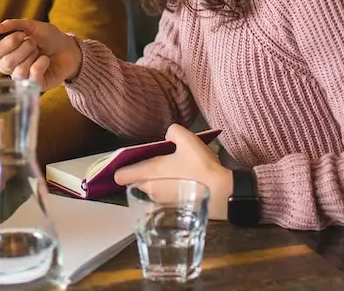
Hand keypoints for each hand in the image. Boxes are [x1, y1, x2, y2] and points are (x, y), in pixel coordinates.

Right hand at [0, 19, 82, 88]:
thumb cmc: (49, 37)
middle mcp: (11, 65)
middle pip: (5, 63)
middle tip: (34, 43)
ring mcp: (22, 77)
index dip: (6, 43)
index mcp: (6, 51)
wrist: (68, 49)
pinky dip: (41, 64)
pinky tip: (45, 60)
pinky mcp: (34, 85)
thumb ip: (13, 25)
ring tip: (40, 52)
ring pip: (18, 71)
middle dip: (23, 50)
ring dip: (32, 57)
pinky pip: (32, 77)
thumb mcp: (32, 26)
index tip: (21, 34)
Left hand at [113, 124, 233, 219]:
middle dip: (140, 176)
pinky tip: (179, 185)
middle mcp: (150, 190)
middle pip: (136, 183)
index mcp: (149, 173)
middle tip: (154, 165)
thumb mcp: (188, 140)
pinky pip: (162, 200)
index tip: (126, 165)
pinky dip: (166, 193)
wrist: (221, 194)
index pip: (122, 175)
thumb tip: (168, 135)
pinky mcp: (173, 210)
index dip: (121, 169)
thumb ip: (173, 132)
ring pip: (150, 192)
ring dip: (154, 184)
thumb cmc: (200, 166)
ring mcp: (161, 202)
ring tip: (169, 173)